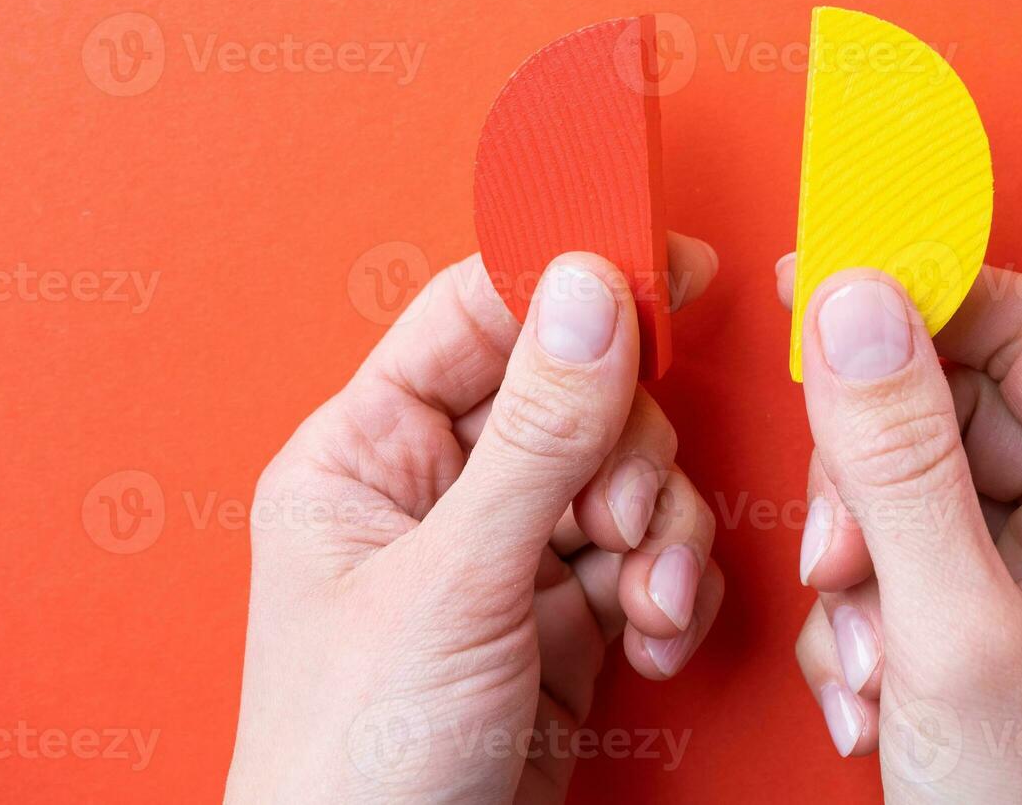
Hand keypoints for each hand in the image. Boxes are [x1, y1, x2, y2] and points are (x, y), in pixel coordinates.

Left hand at [225, 237, 723, 804]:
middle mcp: (440, 492)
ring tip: (639, 597)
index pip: (477, 316)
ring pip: (627, 476)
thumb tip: (590, 295)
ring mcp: (507, 553)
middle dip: (626, 455)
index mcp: (369, 453)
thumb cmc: (353, 763)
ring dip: (658, 534)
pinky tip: (648, 636)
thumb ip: (536, 437)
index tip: (666, 266)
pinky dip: (667, 590)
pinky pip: (645, 556)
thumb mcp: (452, 585)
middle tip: (622, 515)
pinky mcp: (564, 615)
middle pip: (577, 395)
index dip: (570, 281)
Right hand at [779, 257, 1021, 802]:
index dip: (924, 298)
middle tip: (834, 544)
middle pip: (963, 406)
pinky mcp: (1007, 612)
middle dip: (873, 474)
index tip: (820, 285)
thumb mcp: (949, 633)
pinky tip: (873, 684)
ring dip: (862, 554)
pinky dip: (870, 603)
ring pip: (921, 480)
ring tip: (866, 650)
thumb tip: (851, 303)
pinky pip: (914, 547)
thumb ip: (896, 458)